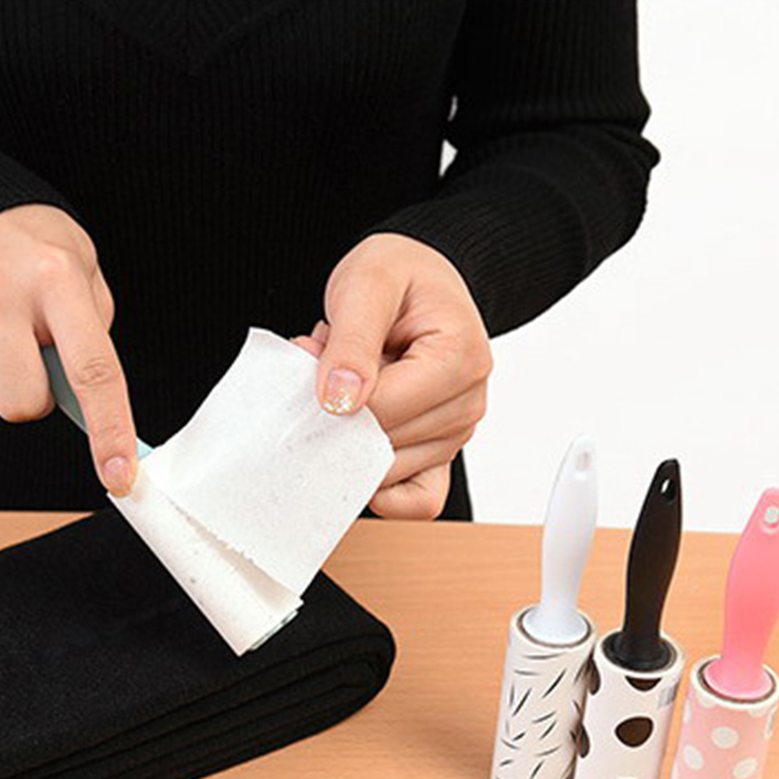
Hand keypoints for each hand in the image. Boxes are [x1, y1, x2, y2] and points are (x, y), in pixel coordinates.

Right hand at [0, 204, 136, 494]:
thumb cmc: (43, 266)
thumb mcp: (88, 293)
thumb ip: (94, 356)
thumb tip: (110, 440)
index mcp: (57, 278)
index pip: (92, 371)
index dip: (109, 431)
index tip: (119, 477)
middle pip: (22, 404)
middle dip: (34, 400)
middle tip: (31, 361)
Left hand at [292, 233, 491, 519]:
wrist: (421, 280)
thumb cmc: (400, 277)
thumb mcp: (368, 283)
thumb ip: (352, 341)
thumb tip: (339, 401)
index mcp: (460, 360)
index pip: (380, 411)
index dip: (330, 395)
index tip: (311, 356)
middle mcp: (467, 404)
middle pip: (380, 446)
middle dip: (337, 414)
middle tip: (328, 364)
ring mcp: (456, 435)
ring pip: (386, 474)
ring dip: (349, 436)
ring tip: (351, 385)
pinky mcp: (440, 455)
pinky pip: (416, 501)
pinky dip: (379, 487)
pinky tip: (356, 446)